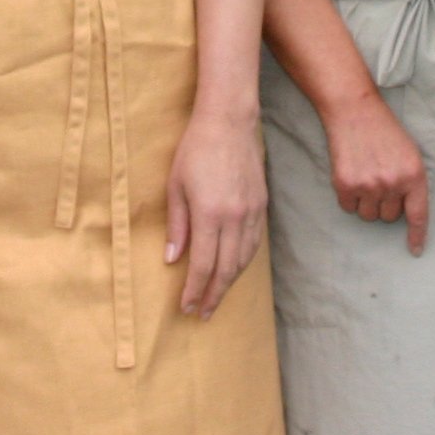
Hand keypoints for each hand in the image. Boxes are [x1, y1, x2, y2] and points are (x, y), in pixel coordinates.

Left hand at [167, 103, 267, 317]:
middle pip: (227, 269)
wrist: (229, 121)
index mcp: (210, 214)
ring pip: (244, 259)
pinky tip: (234, 268)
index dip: (195, 290)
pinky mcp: (262, 205)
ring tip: (216, 296)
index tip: (186, 307)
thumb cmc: (195, 150)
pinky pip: (255, 242)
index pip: (204, 265)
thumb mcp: (175, 186)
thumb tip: (173, 259)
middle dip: (214, 294)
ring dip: (230, 281)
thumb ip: (176, 225)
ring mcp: (252, 212)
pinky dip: (244, 261)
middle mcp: (235, 217)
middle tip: (202, 313)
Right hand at [323, 90, 429, 253]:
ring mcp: (369, 186)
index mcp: (414, 175)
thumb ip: (410, 182)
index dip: (417, 235)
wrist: (354, 111)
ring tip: (365, 176)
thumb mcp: (409, 153)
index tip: (415, 250)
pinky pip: (349, 208)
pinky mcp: (346, 185)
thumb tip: (406, 211)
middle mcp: (393, 184)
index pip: (418, 214)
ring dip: (367, 203)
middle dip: (385, 204)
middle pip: (389, 217)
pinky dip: (349, 197)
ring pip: (368, 215)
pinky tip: (351, 175)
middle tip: (379, 180)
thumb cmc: (384, 130)